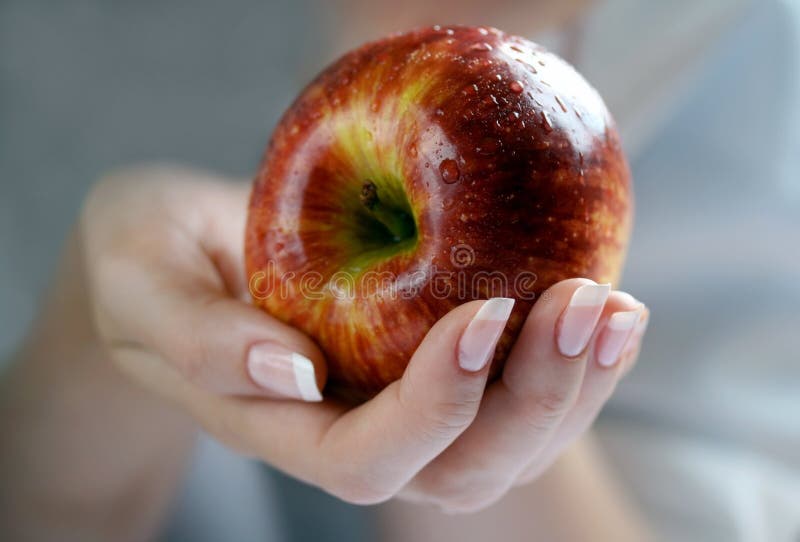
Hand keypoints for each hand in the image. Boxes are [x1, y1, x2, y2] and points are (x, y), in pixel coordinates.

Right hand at [80, 164, 647, 512]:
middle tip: (583, 305)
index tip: (483, 311)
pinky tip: (610, 300)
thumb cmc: (145, 261)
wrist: (177, 253)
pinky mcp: (431, 365)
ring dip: (574, 386)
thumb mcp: (138, 282)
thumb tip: (287, 371)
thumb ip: (192, 337)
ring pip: (506, 446)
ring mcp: (400, 405)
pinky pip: (517, 390)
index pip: (365, 459)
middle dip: (533, 402)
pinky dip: (574, 358)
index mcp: (280, 424)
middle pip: (461, 469)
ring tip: (617, 309)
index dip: (434, 404)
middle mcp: (351, 431)